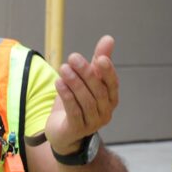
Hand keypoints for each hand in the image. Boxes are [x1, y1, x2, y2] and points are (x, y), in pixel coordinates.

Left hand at [45, 35, 118, 154]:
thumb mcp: (87, 80)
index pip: (112, 84)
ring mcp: (92, 123)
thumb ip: (97, 61)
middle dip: (85, 73)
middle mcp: (105, 112)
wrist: (63, 132)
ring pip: (85, 101)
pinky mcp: (77, 129)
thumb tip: (109, 39)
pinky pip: (73, 111)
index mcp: (110, 99)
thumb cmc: (78, 102)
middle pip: (97, 91)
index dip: (107, 71)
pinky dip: (66, 96)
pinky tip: (59, 83)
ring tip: (63, 68)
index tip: (99, 58)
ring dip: (74, 83)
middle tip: (73, 57)